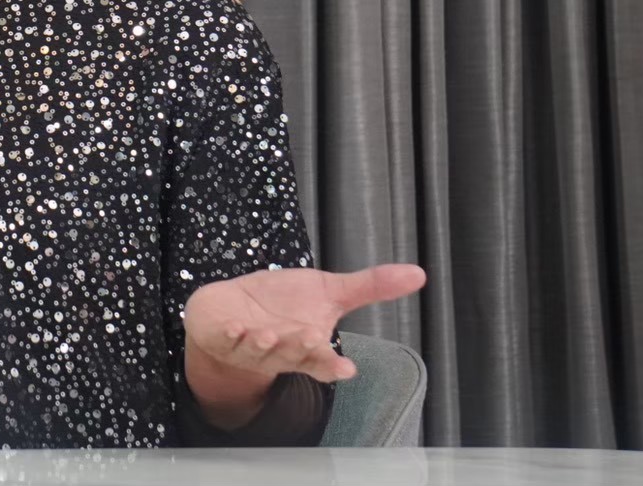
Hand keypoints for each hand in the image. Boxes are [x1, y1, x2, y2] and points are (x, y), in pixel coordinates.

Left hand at [182, 263, 425, 425]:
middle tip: (311, 338)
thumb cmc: (284, 303)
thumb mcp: (329, 291)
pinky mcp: (223, 337)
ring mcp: (249, 348)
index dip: (333, 366)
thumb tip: (419, 273)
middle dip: (301, 349)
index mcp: (308, 347)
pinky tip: (236, 326)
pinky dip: (231, 333)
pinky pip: (226, 339)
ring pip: (260, 351)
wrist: (231, 310)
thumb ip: (370, 286)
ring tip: (270, 335)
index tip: (346, 369)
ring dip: (265, 344)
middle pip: (293, 355)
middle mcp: (281, 352)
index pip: (324, 363)